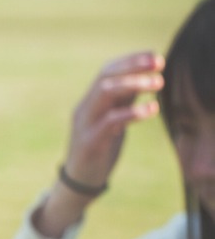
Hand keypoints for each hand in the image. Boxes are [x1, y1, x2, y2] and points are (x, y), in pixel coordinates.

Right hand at [63, 50, 163, 193]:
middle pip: (104, 77)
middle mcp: (84, 109)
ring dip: (134, 84)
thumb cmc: (100, 149)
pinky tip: (152, 110)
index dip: (130, 61)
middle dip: (133, 66)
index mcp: (89, 102)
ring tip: (158, 83)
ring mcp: (84, 124)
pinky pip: (110, 121)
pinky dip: (132, 112)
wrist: (79, 181)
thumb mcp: (113, 121)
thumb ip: (123, 102)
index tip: (154, 57)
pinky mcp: (89, 142)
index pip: (106, 72)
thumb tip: (144, 79)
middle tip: (159, 63)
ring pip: (105, 93)